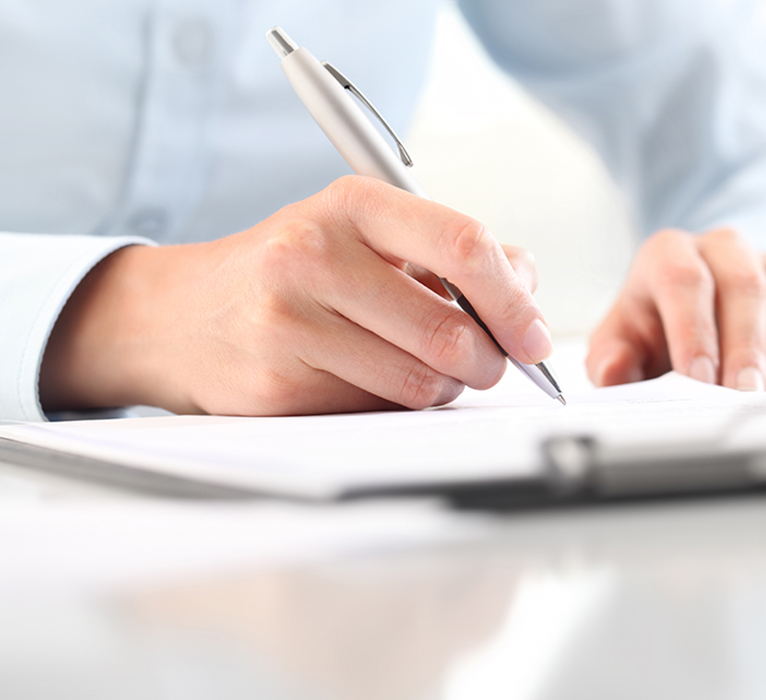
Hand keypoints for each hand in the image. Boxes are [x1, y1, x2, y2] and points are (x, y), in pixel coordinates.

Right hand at [40, 176, 549, 414]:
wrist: (182, 315)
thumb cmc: (297, 271)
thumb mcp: (368, 233)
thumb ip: (453, 253)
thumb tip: (527, 288)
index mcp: (354, 204)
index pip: (464, 245)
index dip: (514, 301)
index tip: (536, 337)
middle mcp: (315, 253)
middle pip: (451, 331)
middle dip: (488, 362)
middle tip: (488, 365)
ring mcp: (289, 320)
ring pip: (422, 382)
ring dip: (445, 388)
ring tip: (424, 369)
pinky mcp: (277, 383)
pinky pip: (378, 410)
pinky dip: (396, 405)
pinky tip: (370, 380)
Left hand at [586, 228, 765, 395]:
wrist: (709, 298)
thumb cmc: (662, 325)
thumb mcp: (626, 336)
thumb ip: (613, 356)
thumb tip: (612, 373)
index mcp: (673, 255)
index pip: (684, 280)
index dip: (692, 329)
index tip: (697, 377)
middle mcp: (729, 251)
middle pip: (745, 289)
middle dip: (747, 347)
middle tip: (747, 395)